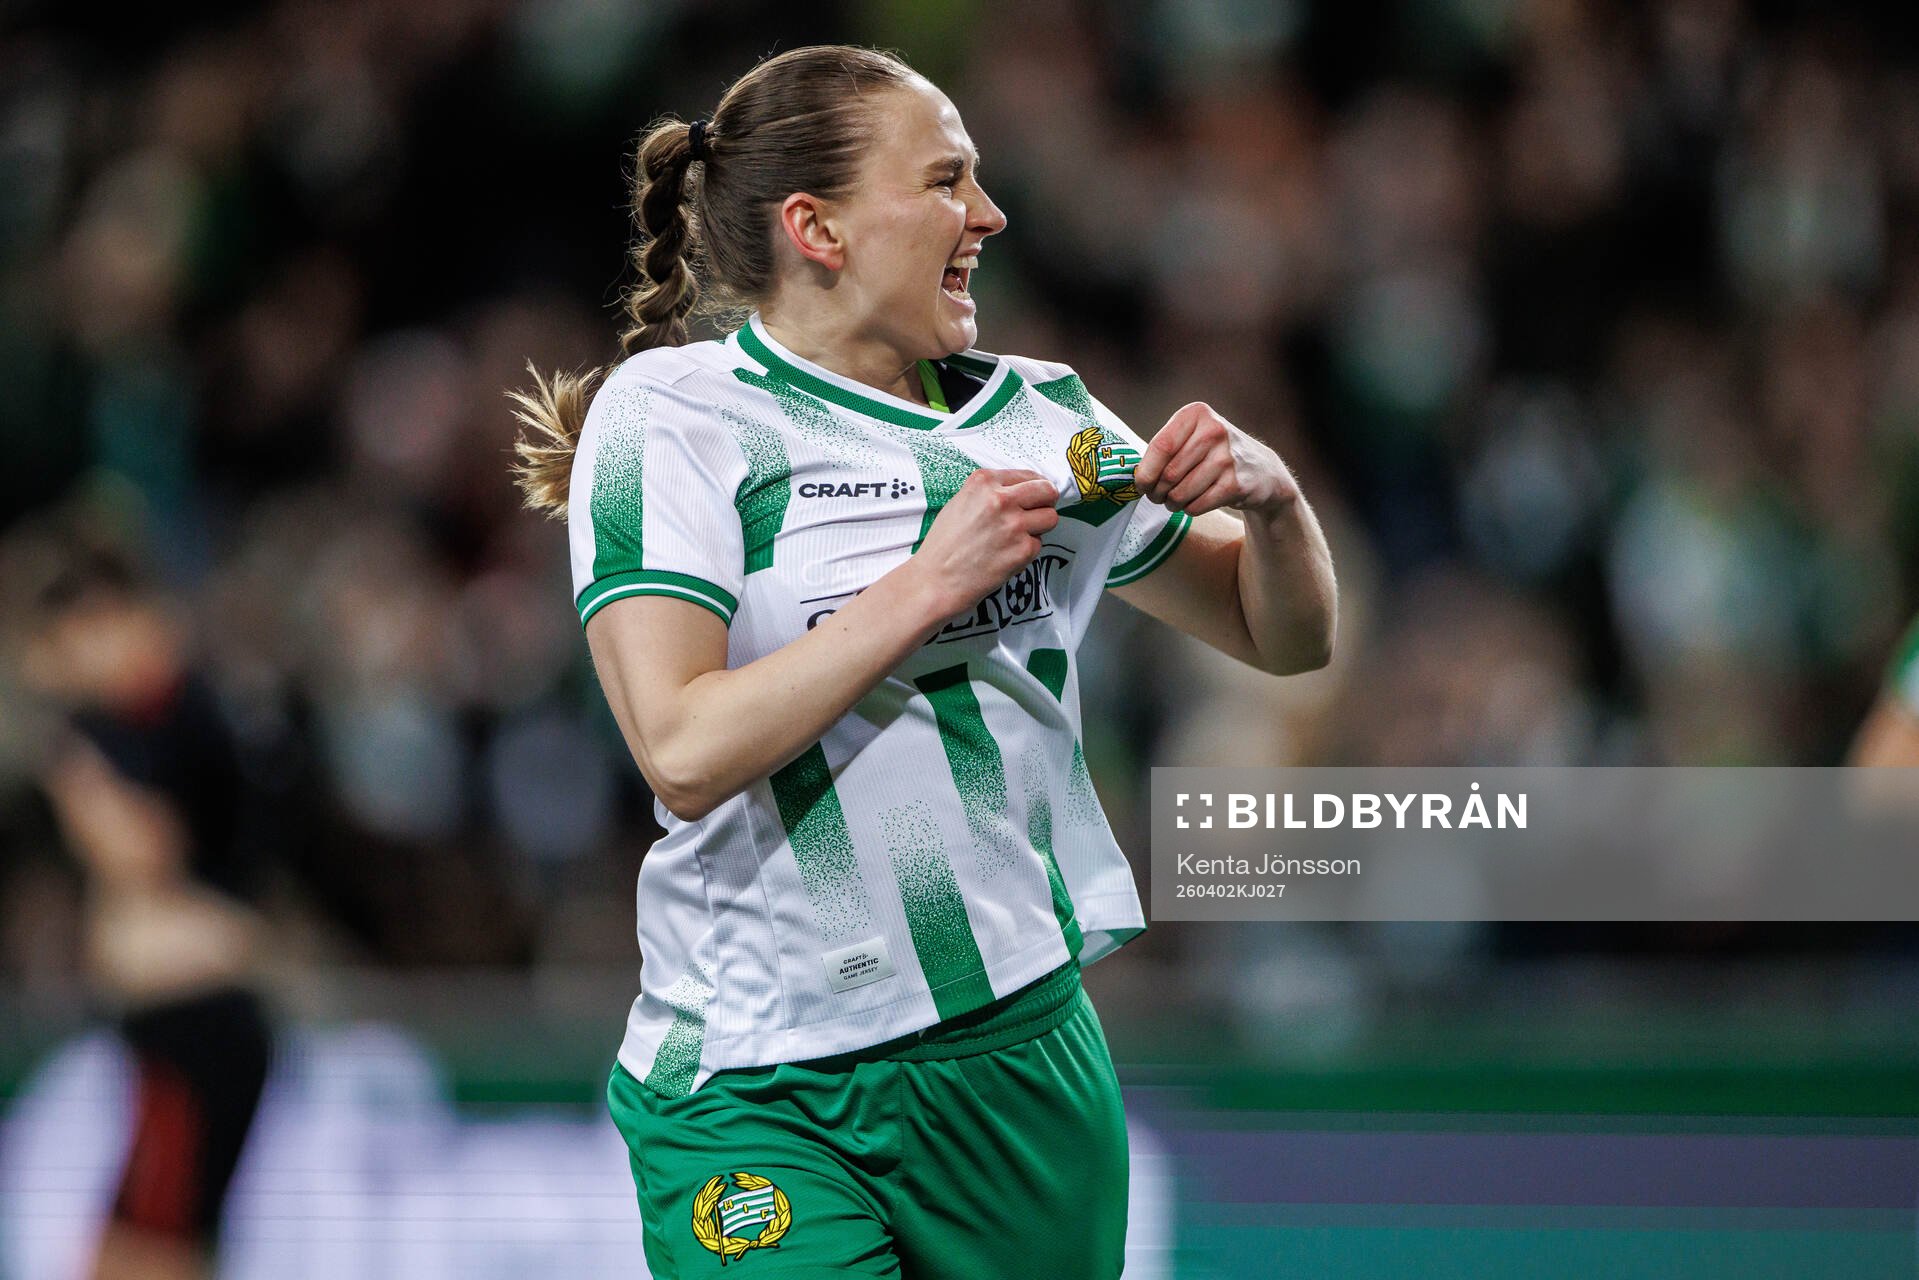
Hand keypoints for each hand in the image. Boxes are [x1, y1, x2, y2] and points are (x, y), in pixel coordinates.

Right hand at [912, 468, 1059, 612]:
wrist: (935, 579)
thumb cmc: (944, 545)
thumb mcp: (960, 502)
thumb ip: (990, 492)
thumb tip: (1019, 491)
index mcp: (984, 482)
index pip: (1028, 475)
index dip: (1034, 488)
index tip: (1034, 496)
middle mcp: (1001, 499)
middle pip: (1047, 491)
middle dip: (1045, 502)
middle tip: (1037, 513)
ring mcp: (1014, 524)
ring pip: (1050, 518)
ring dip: (1039, 527)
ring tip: (1018, 537)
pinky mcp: (1023, 549)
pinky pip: (1039, 544)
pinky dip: (1027, 550)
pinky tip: (1006, 554)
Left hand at [1132, 402, 1298, 518]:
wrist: (1261, 470)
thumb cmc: (1213, 453)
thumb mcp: (1192, 437)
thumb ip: (1165, 449)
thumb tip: (1135, 475)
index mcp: (1197, 414)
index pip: (1161, 446)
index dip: (1145, 471)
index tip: (1140, 485)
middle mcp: (1214, 431)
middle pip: (1169, 473)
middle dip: (1156, 492)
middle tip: (1157, 496)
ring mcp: (1227, 458)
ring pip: (1181, 493)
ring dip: (1172, 503)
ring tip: (1174, 501)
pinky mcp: (1236, 484)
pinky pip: (1196, 506)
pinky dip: (1189, 510)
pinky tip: (1193, 504)